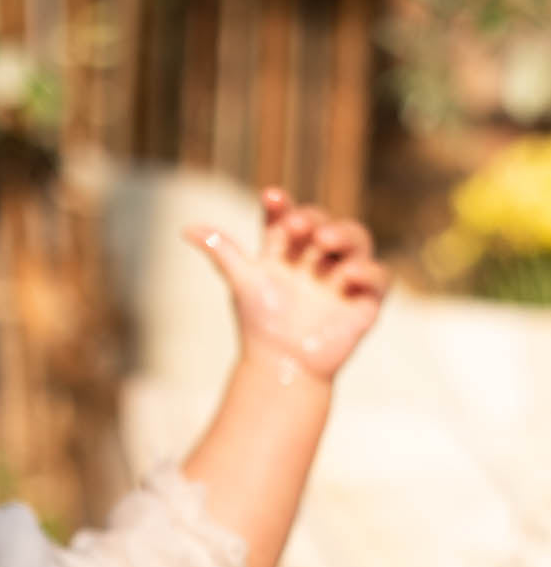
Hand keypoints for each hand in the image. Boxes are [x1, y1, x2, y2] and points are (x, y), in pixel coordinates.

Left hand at [184, 187, 388, 381]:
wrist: (281, 367)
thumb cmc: (260, 325)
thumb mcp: (241, 281)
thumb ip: (221, 251)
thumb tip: (186, 228)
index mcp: (288, 251)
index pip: (289, 218)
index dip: (283, 206)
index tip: (270, 199)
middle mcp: (317, 259)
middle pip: (325, 224)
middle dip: (314, 219)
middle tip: (296, 226)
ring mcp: (344, 277)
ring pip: (357, 240)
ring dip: (344, 235)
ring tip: (324, 242)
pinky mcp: (365, 300)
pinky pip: (379, 277)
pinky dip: (368, 271)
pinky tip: (348, 274)